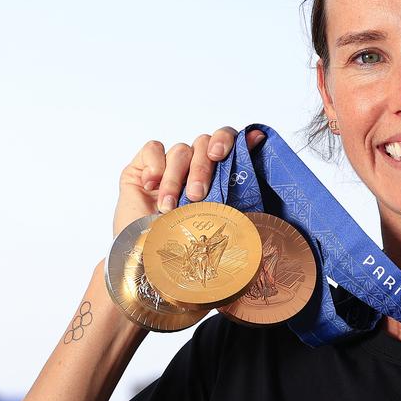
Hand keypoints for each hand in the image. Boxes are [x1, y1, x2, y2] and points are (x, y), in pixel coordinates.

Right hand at [113, 126, 265, 236]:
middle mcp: (192, 168)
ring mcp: (167, 167)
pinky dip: (154, 165)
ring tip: (169, 207)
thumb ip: (237, 184)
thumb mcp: (217, 218)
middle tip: (197, 195)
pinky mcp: (141, 167)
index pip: (225, 141)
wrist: (146, 260)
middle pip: (204, 144)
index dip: (226, 140)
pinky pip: (152, 149)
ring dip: (175, 179)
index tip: (220, 155)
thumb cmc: (183, 246)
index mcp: (215, 177)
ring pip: (179, 151)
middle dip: (201, 169)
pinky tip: (151, 185)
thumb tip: (259, 144)